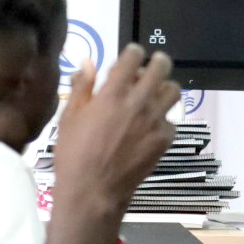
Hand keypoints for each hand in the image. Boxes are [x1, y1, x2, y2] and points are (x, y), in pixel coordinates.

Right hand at [51, 45, 180, 241]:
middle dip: (156, 62)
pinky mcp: (164, 139)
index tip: (130, 56)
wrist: (93, 191)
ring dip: (164, 88)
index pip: (133, 56)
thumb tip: (88, 62)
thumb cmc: (74, 154)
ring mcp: (155, 121)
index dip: (133, 52)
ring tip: (153, 95)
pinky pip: (172, 120)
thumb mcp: (70, 116)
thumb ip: (82, 86)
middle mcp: (138, 102)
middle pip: (161, 67)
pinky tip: (150, 127)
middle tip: (150, 67)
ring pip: (173, 91)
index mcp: (112, 93)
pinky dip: (163, 119)